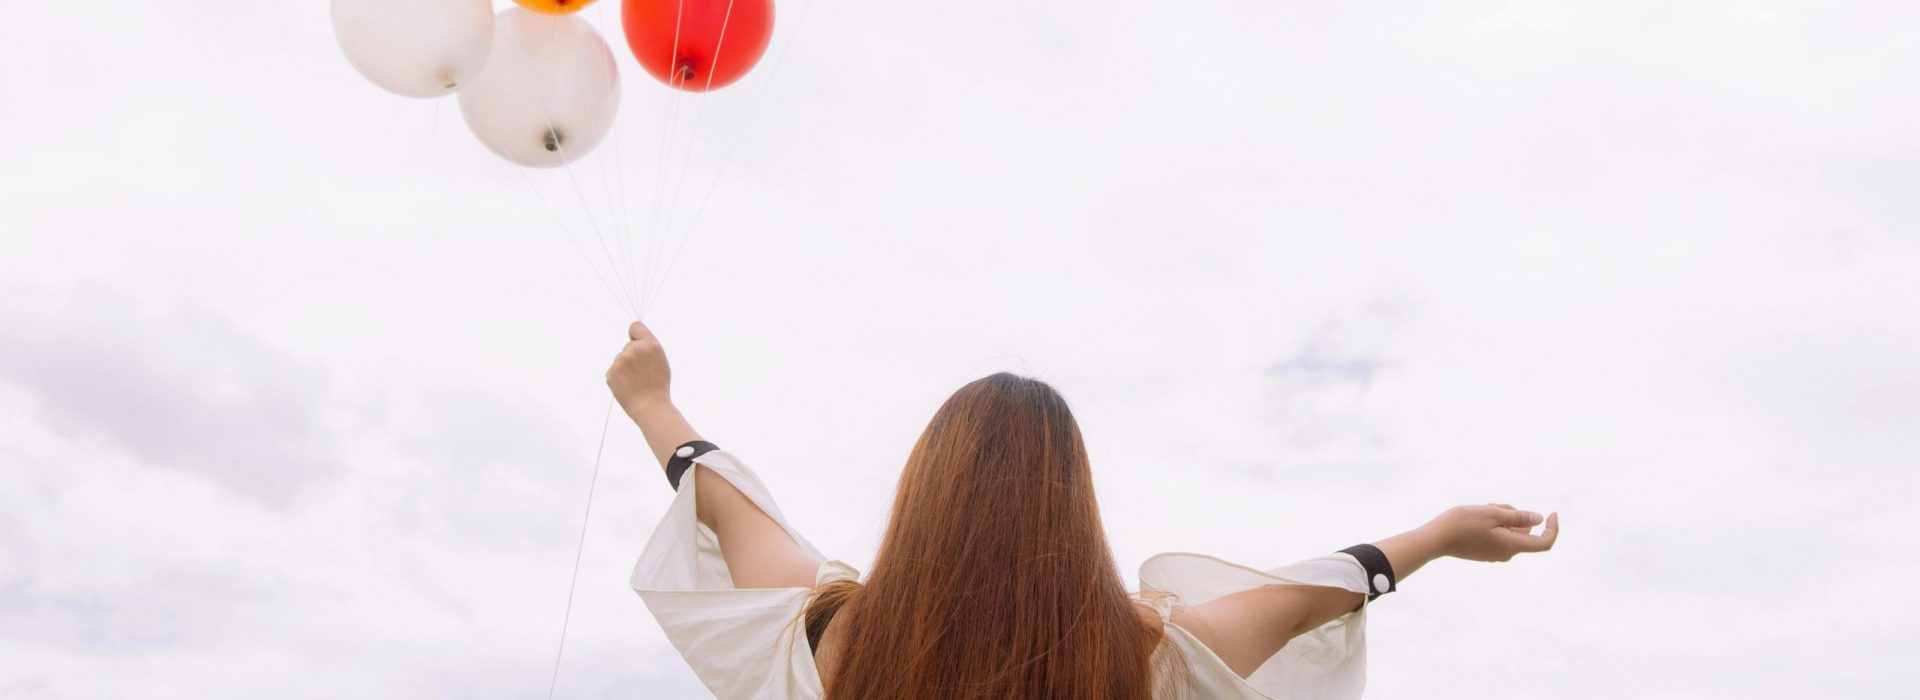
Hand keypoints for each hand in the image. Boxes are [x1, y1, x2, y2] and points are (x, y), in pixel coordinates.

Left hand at [607, 321, 671, 416]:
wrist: (650, 406)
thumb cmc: (659, 385)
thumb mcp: (661, 360)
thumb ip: (648, 347)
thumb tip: (634, 340)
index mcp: (650, 345)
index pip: (635, 327)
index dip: (635, 335)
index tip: (636, 342)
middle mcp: (634, 349)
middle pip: (628, 346)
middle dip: (632, 355)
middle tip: (642, 372)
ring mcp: (620, 360)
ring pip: (620, 358)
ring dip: (625, 367)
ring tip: (636, 381)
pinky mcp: (611, 372)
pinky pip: (614, 370)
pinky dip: (619, 377)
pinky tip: (628, 386)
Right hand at [1425, 504, 1558, 562]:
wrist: (1434, 540)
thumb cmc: (1462, 524)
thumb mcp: (1492, 513)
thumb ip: (1518, 517)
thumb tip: (1538, 519)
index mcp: (1512, 545)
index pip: (1543, 542)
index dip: (1552, 528)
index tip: (1551, 513)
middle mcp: (1506, 553)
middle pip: (1523, 532)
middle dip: (1515, 515)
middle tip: (1495, 505)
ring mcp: (1494, 554)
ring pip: (1509, 532)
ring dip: (1501, 518)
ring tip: (1482, 510)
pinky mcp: (1484, 552)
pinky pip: (1498, 536)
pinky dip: (1493, 525)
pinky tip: (1475, 518)